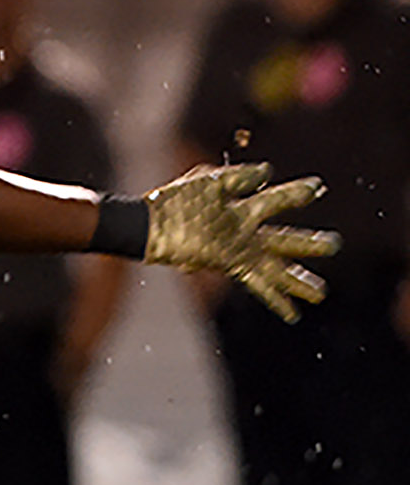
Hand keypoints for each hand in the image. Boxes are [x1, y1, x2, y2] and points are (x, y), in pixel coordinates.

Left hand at [143, 163, 340, 322]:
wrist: (149, 224)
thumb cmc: (174, 200)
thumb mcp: (208, 181)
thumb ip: (240, 178)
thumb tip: (269, 171)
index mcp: (241, 208)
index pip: (275, 200)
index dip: (296, 194)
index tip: (318, 187)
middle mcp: (243, 232)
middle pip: (282, 240)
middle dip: (308, 244)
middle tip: (336, 244)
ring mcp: (236, 250)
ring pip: (275, 266)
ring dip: (298, 279)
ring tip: (321, 292)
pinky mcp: (228, 264)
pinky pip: (257, 284)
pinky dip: (275, 298)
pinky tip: (292, 313)